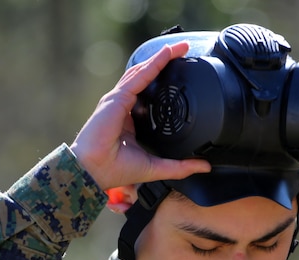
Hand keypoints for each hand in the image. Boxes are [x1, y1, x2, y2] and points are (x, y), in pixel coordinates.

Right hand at [70, 42, 210, 191]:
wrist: (94, 172)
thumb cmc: (115, 170)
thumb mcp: (156, 167)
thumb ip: (180, 166)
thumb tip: (204, 166)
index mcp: (129, 120)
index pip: (147, 94)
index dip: (161, 80)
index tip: (179, 72)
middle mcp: (122, 106)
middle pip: (145, 77)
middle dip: (163, 62)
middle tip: (183, 51)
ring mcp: (118, 100)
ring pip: (142, 72)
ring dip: (161, 58)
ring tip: (178, 47)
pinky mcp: (116, 99)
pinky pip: (138, 77)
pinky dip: (153, 65)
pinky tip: (165, 55)